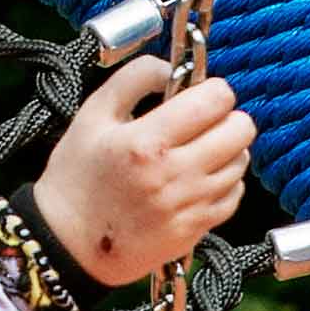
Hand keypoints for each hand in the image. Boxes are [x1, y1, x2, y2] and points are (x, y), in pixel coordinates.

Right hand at [32, 59, 255, 285]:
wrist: (68, 243)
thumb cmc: (75, 177)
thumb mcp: (91, 115)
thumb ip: (132, 79)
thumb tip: (169, 67)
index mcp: (146, 142)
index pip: (215, 100)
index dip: (212, 89)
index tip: (198, 93)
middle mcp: (174, 174)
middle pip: (241, 130)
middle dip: (227, 116)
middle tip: (205, 120)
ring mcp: (188, 205)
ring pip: (240, 162)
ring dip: (227, 149)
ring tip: (200, 149)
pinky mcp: (195, 229)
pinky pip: (234, 195)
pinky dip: (225, 181)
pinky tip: (200, 177)